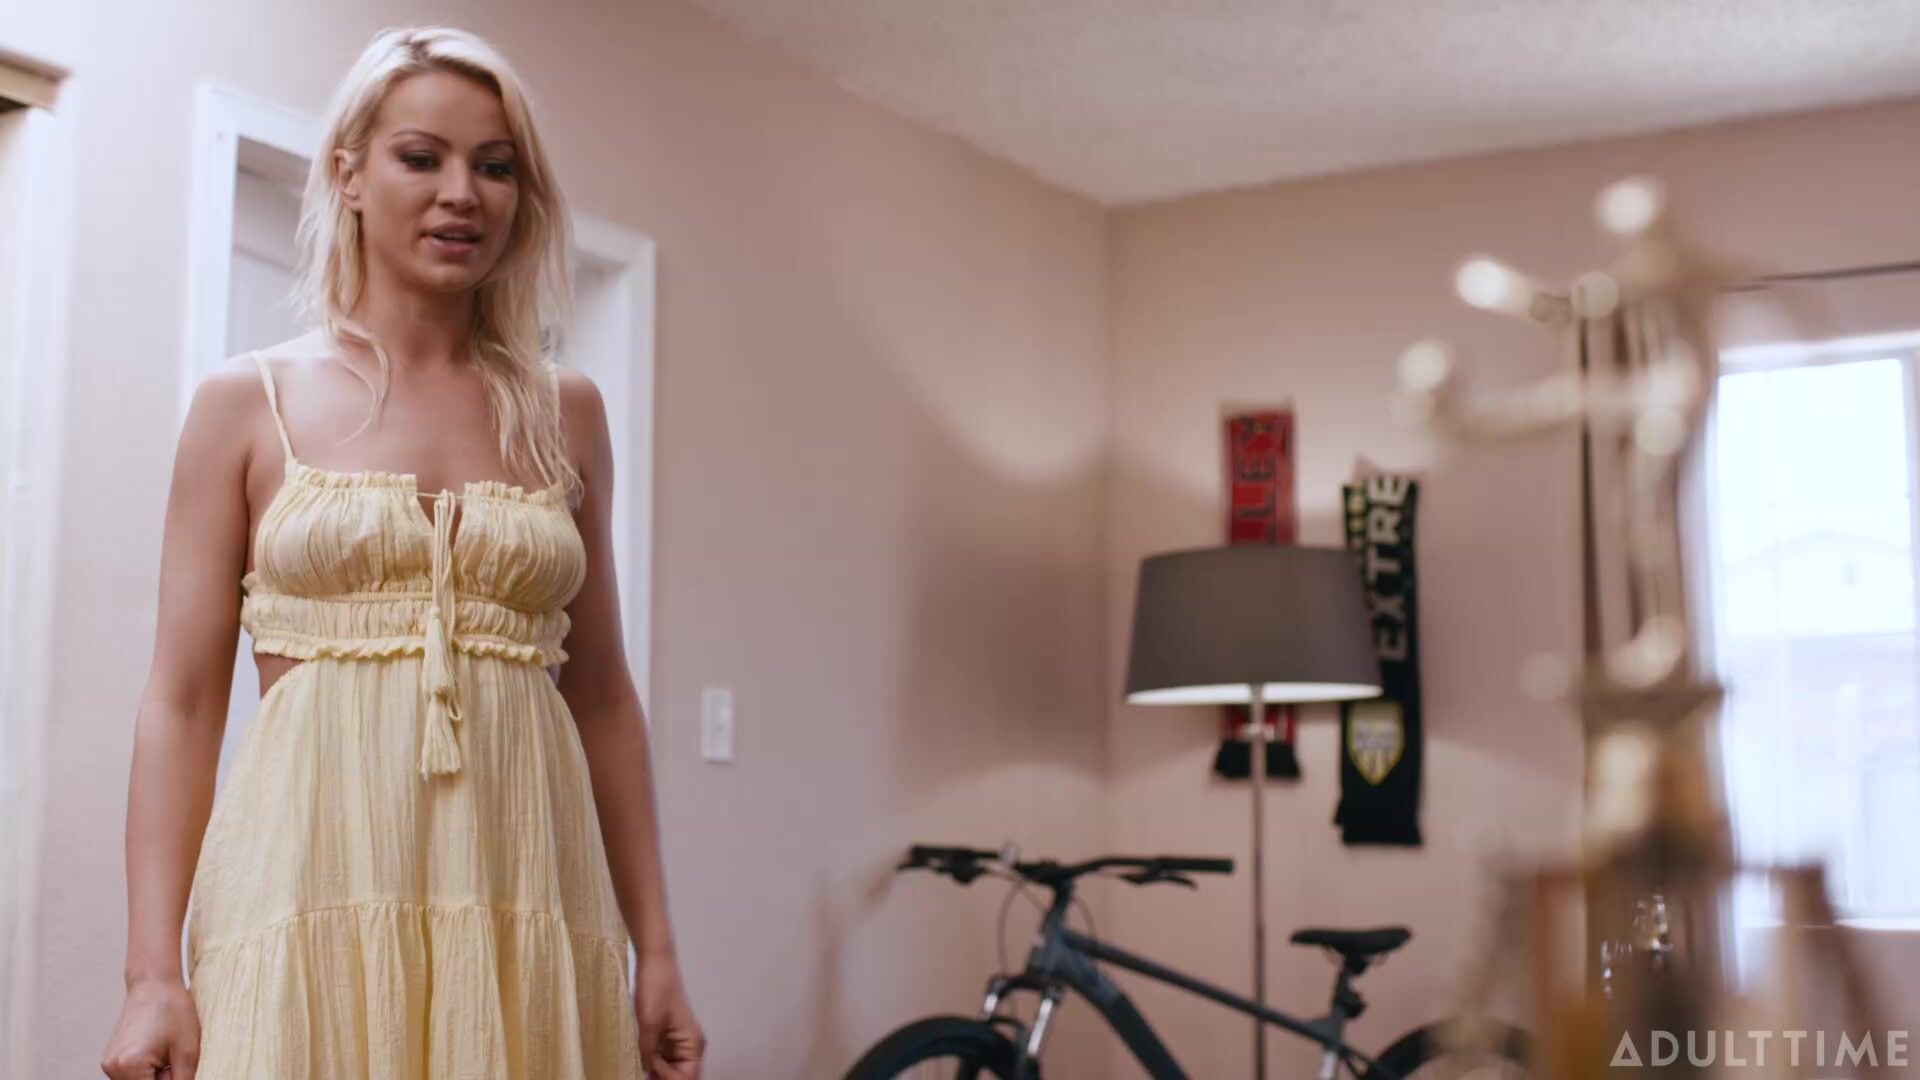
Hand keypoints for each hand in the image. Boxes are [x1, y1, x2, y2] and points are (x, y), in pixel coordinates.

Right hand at [102, 977, 199, 1078]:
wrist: (154, 984)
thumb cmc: (173, 1011)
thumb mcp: (188, 1051)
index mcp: (130, 1066)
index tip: (178, 1069)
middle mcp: (113, 1068)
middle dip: (164, 1079)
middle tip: (175, 1060)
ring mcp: (109, 1064)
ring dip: (155, 1077)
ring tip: (167, 1053)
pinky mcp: (111, 1059)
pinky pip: (132, 1075)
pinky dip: (146, 1072)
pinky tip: (158, 1051)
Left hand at [634, 952, 704, 1078]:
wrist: (655, 962)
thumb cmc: (657, 987)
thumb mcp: (649, 1024)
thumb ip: (648, 1053)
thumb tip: (645, 1073)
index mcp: (693, 1043)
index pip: (687, 1077)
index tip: (648, 1070)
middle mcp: (690, 1045)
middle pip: (680, 1076)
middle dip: (662, 1078)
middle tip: (641, 1071)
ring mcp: (678, 1041)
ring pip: (670, 1070)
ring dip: (656, 1072)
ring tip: (637, 1066)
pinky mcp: (666, 1036)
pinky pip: (662, 1059)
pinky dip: (651, 1063)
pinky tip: (638, 1059)